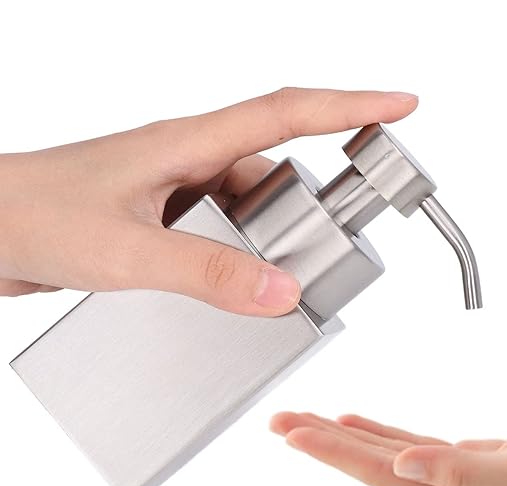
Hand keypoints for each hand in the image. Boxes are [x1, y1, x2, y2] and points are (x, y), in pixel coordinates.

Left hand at [0, 87, 417, 313]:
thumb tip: (281, 292)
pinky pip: (220, 232)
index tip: (401, 105)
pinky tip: (233, 285)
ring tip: (275, 278)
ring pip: (250, 208)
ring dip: (271, 239)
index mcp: (187, 144)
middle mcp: (188, 161)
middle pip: (278, 167)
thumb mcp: (126, 250)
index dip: (350, 105)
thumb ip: (205, 272)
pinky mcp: (162, 220)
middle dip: (314, 202)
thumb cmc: (31, 216)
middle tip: (330, 243)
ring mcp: (175, 191)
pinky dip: (238, 256)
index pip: (286, 112)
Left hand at [270, 410, 506, 485]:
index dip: (330, 450)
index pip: (375, 471)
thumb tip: (404, 467)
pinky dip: (376, 432)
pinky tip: (356, 423)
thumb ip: (462, 470)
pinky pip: (406, 443)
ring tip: (304, 421)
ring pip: (381, 452)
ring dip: (340, 436)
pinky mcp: (463, 456)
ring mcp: (450, 473)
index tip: (292, 431)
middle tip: (279, 421)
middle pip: (366, 462)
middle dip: (320, 441)